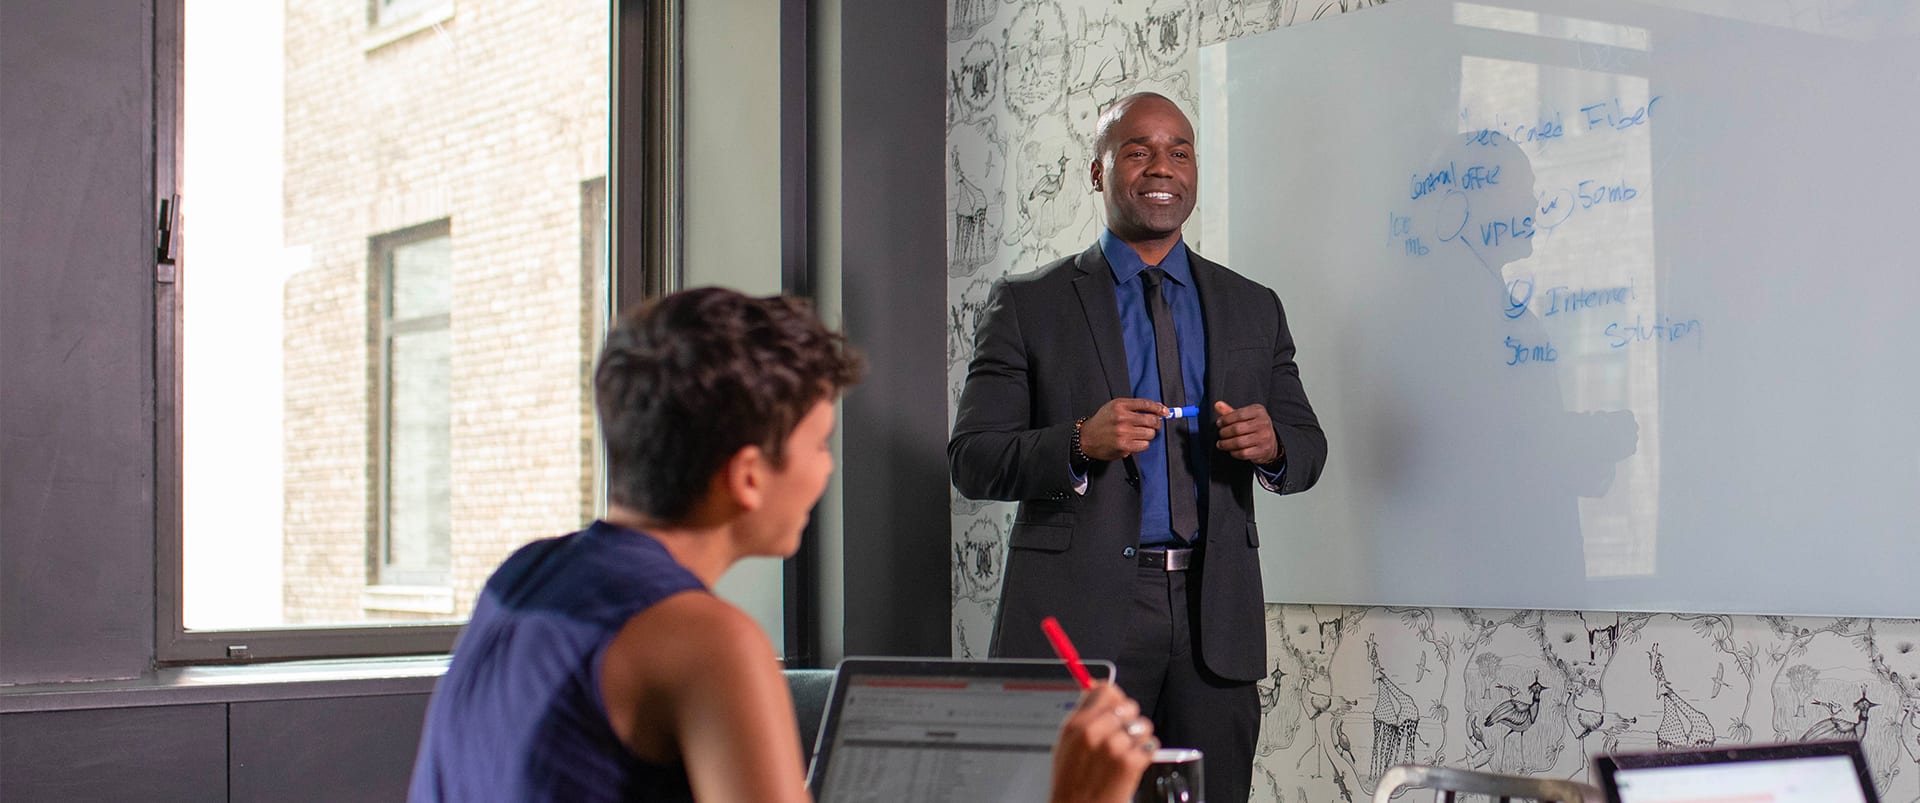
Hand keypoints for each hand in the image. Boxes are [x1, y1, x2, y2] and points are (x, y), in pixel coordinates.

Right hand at [1050, 683, 1156, 802]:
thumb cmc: (1071, 784)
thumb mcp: (1065, 744)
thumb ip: (1083, 715)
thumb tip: (1098, 688)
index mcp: (1075, 725)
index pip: (1106, 690)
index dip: (1115, 699)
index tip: (1116, 708)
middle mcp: (1094, 732)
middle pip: (1128, 705)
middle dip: (1130, 719)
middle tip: (1123, 734)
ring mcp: (1113, 748)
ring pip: (1143, 725)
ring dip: (1140, 737)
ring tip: (1128, 752)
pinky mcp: (1130, 764)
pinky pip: (1151, 745)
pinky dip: (1146, 754)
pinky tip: (1133, 764)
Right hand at [1079, 398, 1166, 461]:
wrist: (1087, 438)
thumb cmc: (1102, 422)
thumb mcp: (1115, 407)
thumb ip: (1134, 407)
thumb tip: (1156, 408)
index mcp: (1120, 405)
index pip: (1146, 404)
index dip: (1159, 408)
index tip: (1165, 412)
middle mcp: (1122, 418)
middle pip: (1151, 420)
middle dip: (1156, 423)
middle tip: (1153, 425)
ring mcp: (1123, 432)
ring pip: (1150, 433)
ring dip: (1148, 434)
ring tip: (1139, 434)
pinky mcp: (1124, 445)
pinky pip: (1144, 445)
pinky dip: (1143, 443)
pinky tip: (1136, 441)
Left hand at [1213, 400, 1280, 465]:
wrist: (1271, 442)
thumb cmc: (1254, 426)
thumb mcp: (1245, 416)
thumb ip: (1230, 411)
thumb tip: (1217, 404)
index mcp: (1259, 411)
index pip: (1238, 414)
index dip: (1225, 419)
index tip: (1219, 423)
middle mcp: (1263, 423)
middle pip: (1237, 429)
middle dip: (1224, 432)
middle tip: (1220, 434)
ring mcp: (1264, 438)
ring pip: (1238, 442)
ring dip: (1226, 444)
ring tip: (1220, 444)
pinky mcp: (1262, 451)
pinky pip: (1243, 453)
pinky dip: (1233, 452)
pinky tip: (1230, 450)